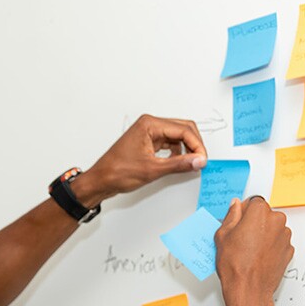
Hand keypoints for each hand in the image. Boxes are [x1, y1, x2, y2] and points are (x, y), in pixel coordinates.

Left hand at [75, 115, 206, 205]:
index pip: (183, 129)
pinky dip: (178, 153)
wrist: (101, 180)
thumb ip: (178, 164)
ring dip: (187, 149)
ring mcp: (149, 133)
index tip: (203, 160)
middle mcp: (150, 125)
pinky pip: (169, 144)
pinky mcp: (148, 142)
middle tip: (201, 161)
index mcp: (150, 125)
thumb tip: (198, 161)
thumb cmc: (117, 172)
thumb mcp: (152, 169)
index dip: (197, 145)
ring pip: (177, 136)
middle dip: (194, 144)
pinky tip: (179, 163)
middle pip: (183, 129)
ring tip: (190, 164)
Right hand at [215, 197, 293, 301]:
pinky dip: (271, 246)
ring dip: (264, 234)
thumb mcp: (223, 235)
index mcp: (260, 213)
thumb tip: (235, 205)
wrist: (249, 289)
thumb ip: (231, 215)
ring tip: (250, 250)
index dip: (244, 211)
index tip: (238, 221)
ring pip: (273, 228)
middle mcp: (277, 221)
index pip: (254, 202)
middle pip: (265, 215)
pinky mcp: (289, 250)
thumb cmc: (236, 265)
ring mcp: (285, 237)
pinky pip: (278, 242)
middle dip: (255, 222)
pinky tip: (258, 256)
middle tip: (242, 237)